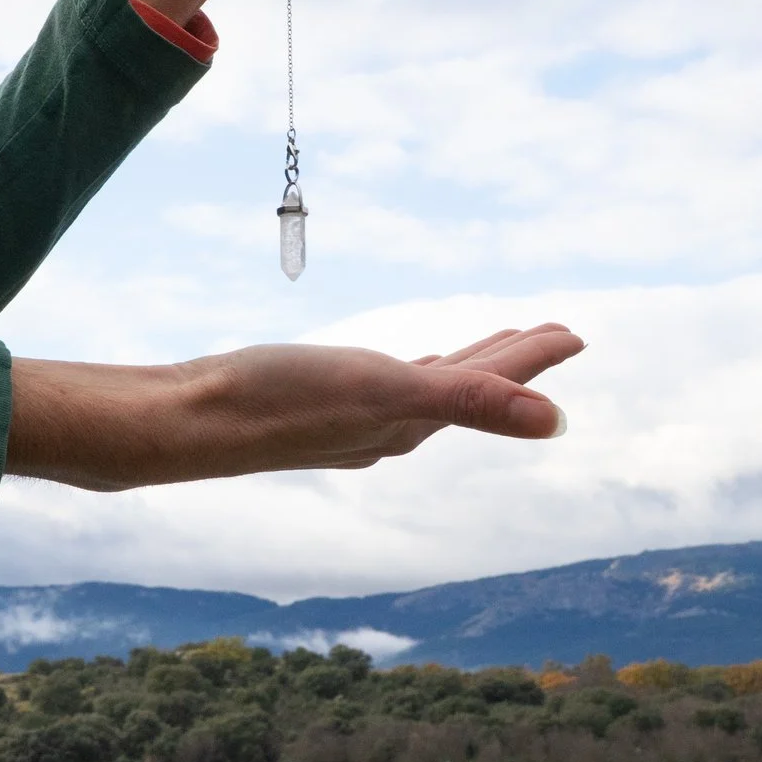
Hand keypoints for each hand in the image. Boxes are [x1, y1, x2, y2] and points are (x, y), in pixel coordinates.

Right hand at [7, 324, 581, 491]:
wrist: (186, 420)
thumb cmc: (279, 399)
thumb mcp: (384, 388)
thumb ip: (469, 400)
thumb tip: (555, 422)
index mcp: (412, 420)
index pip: (490, 386)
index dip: (534, 359)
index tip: (574, 333)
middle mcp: (387, 428)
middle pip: (467, 390)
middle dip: (511, 365)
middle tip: (551, 334)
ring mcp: (349, 420)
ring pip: (425, 390)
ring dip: (463, 367)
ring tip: (489, 349)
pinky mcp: (311, 405)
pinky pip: (380, 386)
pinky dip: (405, 373)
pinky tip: (393, 369)